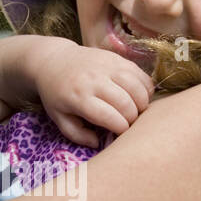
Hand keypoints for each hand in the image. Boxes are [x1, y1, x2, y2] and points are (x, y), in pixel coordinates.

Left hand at [35, 43, 154, 147]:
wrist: (54, 60)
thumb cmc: (57, 93)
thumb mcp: (59, 118)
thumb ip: (77, 135)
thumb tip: (97, 143)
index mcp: (79, 98)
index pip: (110, 117)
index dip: (121, 129)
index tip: (120, 132)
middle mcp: (95, 80)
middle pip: (126, 103)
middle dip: (132, 118)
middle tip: (129, 122)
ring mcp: (107, 66)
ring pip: (136, 86)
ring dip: (142, 103)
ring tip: (137, 110)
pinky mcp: (116, 58)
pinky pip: (140, 73)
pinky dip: (146, 87)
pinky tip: (140, 95)